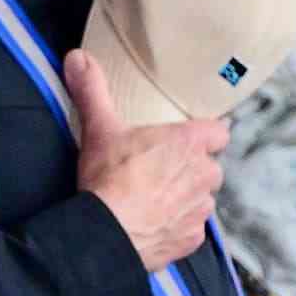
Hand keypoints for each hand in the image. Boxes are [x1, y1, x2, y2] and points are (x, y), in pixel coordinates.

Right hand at [65, 47, 225, 270]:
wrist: (107, 234)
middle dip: (192, 169)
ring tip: (156, 201)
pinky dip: (178, 227)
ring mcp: (201, 209)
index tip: (188, 139)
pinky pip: (191, 229)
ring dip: (186, 198)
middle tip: (160, 171)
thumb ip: (92, 90)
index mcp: (190, 143)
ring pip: (202, 199)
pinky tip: (155, 226)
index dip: (206, 135)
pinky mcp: (193, 239)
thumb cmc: (110, 178)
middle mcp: (205, 175)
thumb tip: (76, 56)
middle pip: (210, 167)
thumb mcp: (99, 129)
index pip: (219, 132)